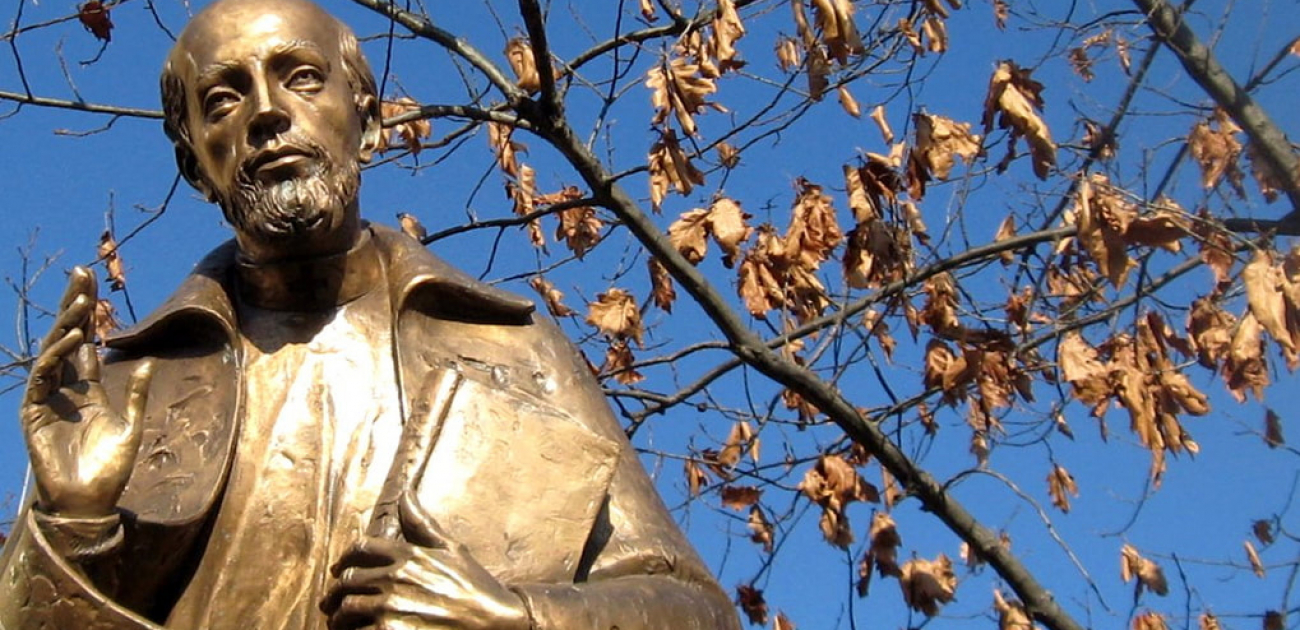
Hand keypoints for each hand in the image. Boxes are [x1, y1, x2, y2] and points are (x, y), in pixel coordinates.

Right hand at [21, 266, 152, 517]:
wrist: (89, 500)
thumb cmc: (110, 469)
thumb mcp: (132, 426)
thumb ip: (138, 394)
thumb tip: (150, 361)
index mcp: (88, 389)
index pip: (86, 343)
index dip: (89, 314)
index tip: (93, 284)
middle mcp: (66, 388)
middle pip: (68, 337)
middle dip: (73, 305)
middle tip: (81, 273)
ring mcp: (48, 398)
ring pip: (54, 350)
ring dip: (67, 324)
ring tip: (82, 300)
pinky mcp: (34, 412)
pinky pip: (45, 376)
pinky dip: (59, 355)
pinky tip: (76, 337)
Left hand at [321, 493, 531, 629]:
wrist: (495, 622)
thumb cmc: (475, 586)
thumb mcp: (452, 549)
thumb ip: (421, 524)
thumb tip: (405, 493)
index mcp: (408, 554)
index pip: (360, 549)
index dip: (343, 559)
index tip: (337, 570)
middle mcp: (396, 578)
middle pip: (346, 580)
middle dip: (335, 593)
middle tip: (331, 603)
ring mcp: (391, 607)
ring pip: (345, 610)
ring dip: (338, 617)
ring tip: (339, 622)